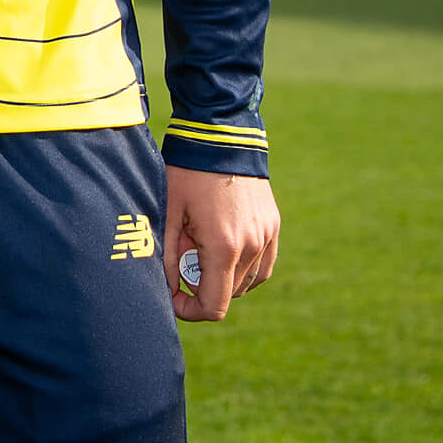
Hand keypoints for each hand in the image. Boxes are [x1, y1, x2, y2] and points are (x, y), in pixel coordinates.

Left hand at [165, 166, 278, 321]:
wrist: (220, 133)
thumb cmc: (188, 171)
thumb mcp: (169, 212)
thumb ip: (169, 257)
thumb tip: (171, 290)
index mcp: (225, 247)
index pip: (214, 306)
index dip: (190, 310)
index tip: (174, 296)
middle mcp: (252, 246)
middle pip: (229, 294)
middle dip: (203, 286)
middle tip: (184, 255)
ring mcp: (267, 235)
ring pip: (247, 282)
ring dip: (224, 277)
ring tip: (202, 245)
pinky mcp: (273, 225)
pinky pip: (263, 265)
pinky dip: (244, 267)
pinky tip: (225, 248)